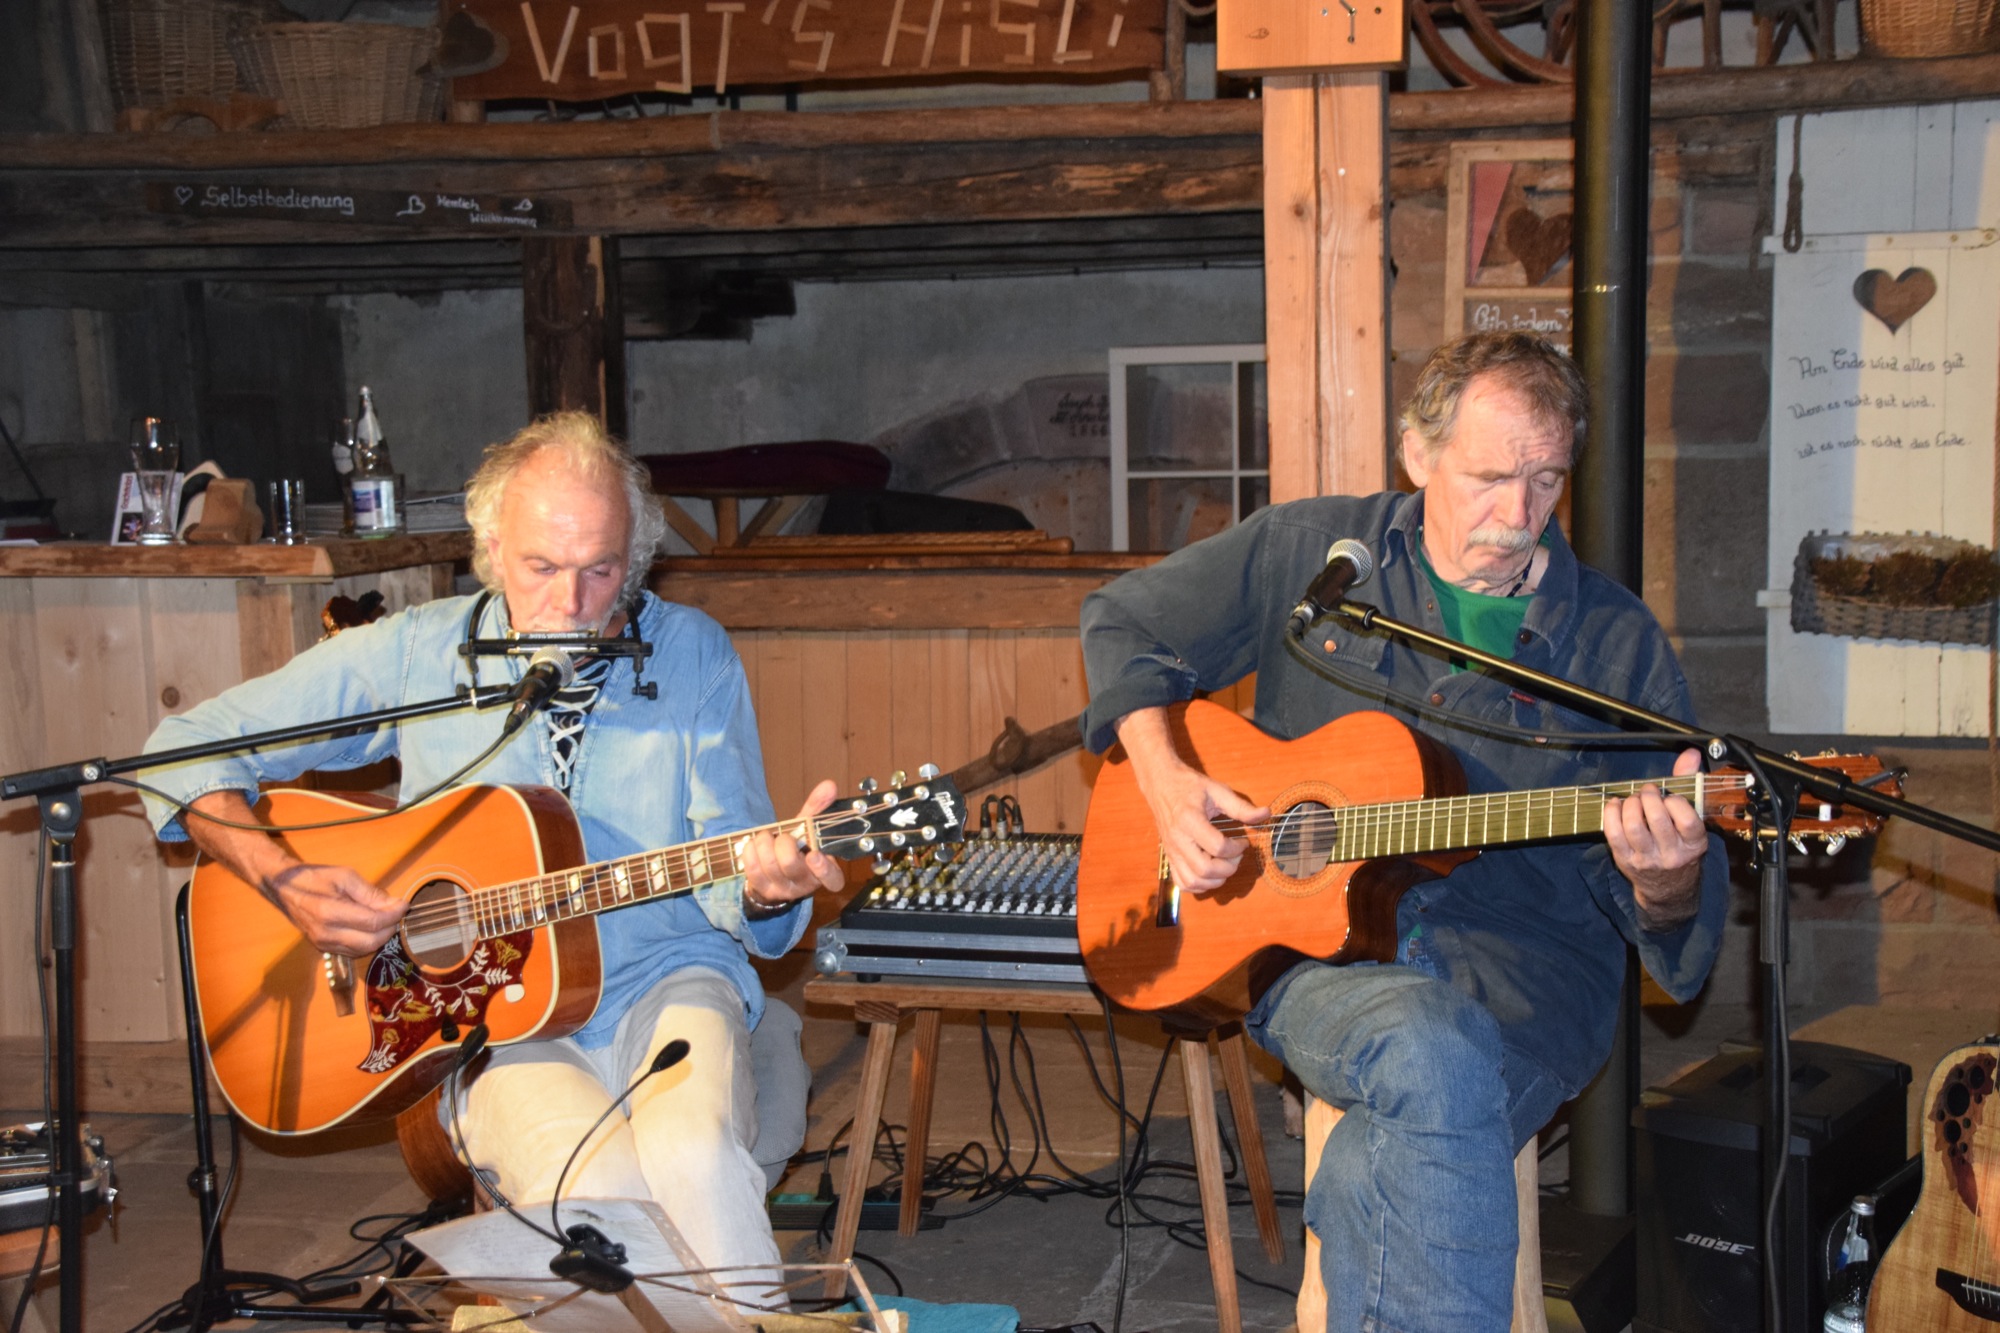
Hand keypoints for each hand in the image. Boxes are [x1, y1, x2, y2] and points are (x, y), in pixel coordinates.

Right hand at [266, 862, 405, 955]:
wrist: (283, 888)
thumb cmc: (314, 878)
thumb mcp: (344, 876)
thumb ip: (370, 893)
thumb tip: (394, 904)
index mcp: (330, 913)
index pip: (373, 922)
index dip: (394, 915)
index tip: (404, 904)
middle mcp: (327, 934)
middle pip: (371, 942)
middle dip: (390, 928)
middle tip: (396, 913)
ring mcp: (324, 944)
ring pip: (363, 950)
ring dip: (380, 937)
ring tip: (386, 919)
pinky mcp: (323, 948)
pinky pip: (353, 952)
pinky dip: (368, 942)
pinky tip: (372, 928)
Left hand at [739, 779, 844, 912]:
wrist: (772, 875)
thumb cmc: (795, 848)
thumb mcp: (806, 830)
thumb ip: (817, 809)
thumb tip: (829, 785)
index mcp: (824, 871)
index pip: (832, 879)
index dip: (824, 869)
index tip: (813, 855)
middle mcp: (805, 884)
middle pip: (790, 863)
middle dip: (782, 842)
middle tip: (782, 836)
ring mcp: (783, 889)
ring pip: (770, 864)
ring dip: (764, 843)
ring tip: (766, 837)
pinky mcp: (763, 890)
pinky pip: (753, 868)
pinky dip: (751, 850)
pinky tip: (753, 844)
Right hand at [1143, 762, 1270, 895]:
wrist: (1161, 784)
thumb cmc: (1190, 786)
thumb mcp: (1217, 791)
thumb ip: (1241, 806)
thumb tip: (1266, 814)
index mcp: (1189, 820)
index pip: (1217, 847)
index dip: (1237, 848)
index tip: (1243, 841)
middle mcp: (1178, 840)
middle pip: (1205, 869)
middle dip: (1228, 868)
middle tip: (1236, 855)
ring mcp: (1171, 851)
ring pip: (1193, 881)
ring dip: (1215, 880)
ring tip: (1224, 865)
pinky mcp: (1169, 858)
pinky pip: (1182, 883)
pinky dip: (1200, 885)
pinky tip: (1210, 873)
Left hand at [1602, 748, 1708, 930]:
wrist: (1670, 888)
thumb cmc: (1681, 845)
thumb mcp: (1692, 819)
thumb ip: (1689, 784)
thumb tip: (1691, 753)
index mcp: (1695, 843)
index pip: (1687, 820)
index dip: (1675, 802)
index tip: (1669, 797)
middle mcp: (1672, 854)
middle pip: (1657, 820)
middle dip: (1648, 798)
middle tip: (1647, 792)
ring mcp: (1647, 859)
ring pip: (1633, 827)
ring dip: (1630, 805)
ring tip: (1633, 800)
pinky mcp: (1626, 861)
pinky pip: (1613, 835)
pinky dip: (1611, 814)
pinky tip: (1615, 804)